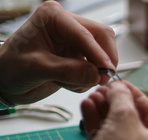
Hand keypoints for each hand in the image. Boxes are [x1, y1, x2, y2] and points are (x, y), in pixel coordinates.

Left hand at [0, 1, 117, 104]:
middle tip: (101, 80)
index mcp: (53, 17)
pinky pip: (96, 68)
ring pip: (103, 54)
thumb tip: (95, 74)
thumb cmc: (11, 68)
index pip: (85, 33)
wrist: (5, 82)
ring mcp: (75, 41)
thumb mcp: (36, 69)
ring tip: (73, 83)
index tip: (107, 70)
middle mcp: (67, 25)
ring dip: (94, 73)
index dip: (99, 53)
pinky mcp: (79, 56)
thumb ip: (67, 71)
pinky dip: (88, 80)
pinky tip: (68, 83)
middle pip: (102, 38)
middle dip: (103, 60)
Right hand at [79, 81, 147, 139]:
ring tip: (92, 97)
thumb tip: (118, 88)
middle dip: (116, 104)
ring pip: (122, 134)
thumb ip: (122, 98)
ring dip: (105, 114)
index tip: (121, 83)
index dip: (134, 94)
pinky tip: (88, 110)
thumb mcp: (123, 118)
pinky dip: (101, 128)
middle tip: (103, 90)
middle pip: (136, 123)